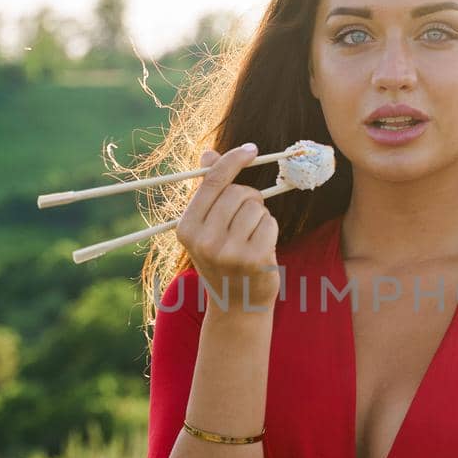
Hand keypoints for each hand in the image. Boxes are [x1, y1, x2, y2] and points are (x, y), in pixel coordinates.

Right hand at [176, 143, 280, 312]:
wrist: (237, 306)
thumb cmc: (223, 260)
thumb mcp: (207, 228)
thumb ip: (208, 192)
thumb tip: (208, 154)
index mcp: (186, 228)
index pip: (212, 182)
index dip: (233, 160)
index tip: (251, 150)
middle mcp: (203, 240)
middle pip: (238, 192)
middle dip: (249, 197)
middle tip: (248, 217)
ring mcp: (228, 251)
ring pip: (256, 207)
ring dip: (260, 216)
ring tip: (251, 237)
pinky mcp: (253, 259)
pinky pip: (270, 223)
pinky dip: (270, 230)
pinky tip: (262, 247)